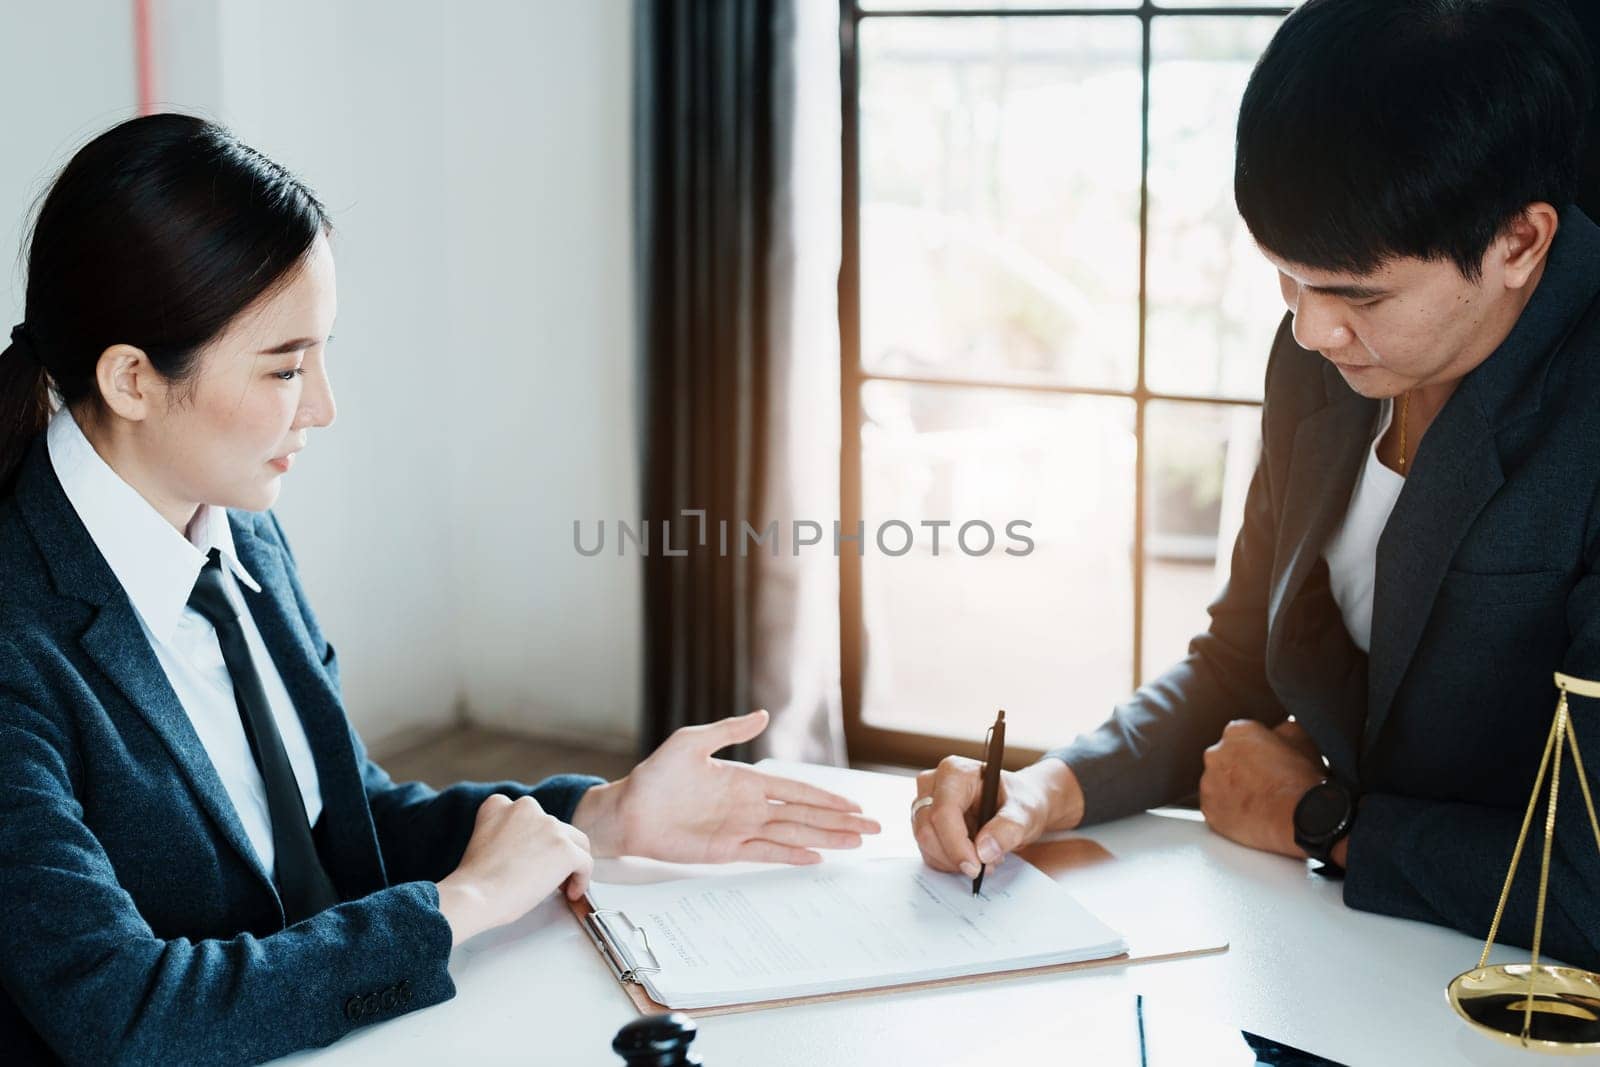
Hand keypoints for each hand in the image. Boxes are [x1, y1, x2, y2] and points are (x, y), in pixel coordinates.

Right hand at [435, 794, 593, 946]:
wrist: (474, 897)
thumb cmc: (474, 883)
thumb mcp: (483, 842)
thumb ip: (507, 836)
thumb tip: (531, 853)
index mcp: (500, 805)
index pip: (527, 815)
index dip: (534, 838)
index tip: (533, 856)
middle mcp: (526, 807)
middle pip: (554, 827)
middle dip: (554, 850)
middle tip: (548, 875)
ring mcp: (549, 826)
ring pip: (575, 842)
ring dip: (570, 862)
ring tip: (562, 885)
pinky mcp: (565, 849)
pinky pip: (585, 862)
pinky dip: (582, 879)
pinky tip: (572, 892)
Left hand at [571, 710, 880, 864]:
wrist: (628, 810)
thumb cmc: (656, 775)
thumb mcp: (692, 741)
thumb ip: (729, 730)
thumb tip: (763, 715)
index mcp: (747, 780)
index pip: (797, 789)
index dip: (827, 797)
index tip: (854, 804)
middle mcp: (750, 807)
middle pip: (805, 814)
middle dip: (840, 821)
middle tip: (873, 827)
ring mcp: (741, 829)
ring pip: (793, 834)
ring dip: (825, 839)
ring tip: (856, 843)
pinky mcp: (727, 850)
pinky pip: (766, 852)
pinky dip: (791, 855)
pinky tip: (816, 858)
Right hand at [912, 756, 1084, 877]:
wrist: (1016, 805)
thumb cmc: (1018, 801)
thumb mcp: (1024, 813)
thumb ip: (1007, 829)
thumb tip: (984, 852)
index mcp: (955, 772)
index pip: (943, 812)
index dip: (956, 844)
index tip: (976, 867)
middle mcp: (933, 784)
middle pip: (927, 830)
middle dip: (956, 856)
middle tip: (987, 865)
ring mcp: (924, 803)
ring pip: (925, 843)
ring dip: (954, 861)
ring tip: (985, 857)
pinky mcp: (924, 822)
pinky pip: (927, 851)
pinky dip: (949, 862)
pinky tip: (971, 854)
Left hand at [1198, 719, 1326, 858]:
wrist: (1295, 816)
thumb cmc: (1300, 779)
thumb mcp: (1302, 740)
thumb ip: (1285, 728)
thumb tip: (1283, 729)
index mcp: (1237, 731)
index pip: (1241, 737)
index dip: (1257, 752)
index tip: (1267, 764)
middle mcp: (1215, 754)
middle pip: (1225, 760)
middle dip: (1240, 770)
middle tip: (1264, 784)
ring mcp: (1209, 783)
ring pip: (1218, 785)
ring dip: (1232, 791)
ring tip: (1259, 803)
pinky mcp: (1209, 809)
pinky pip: (1216, 809)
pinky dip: (1229, 813)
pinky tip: (1250, 816)